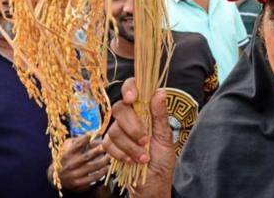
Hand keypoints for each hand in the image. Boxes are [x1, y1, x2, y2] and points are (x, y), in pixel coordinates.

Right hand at [47, 134, 109, 192]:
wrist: (59, 178)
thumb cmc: (68, 158)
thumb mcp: (69, 148)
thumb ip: (79, 140)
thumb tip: (94, 133)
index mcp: (66, 155)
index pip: (76, 145)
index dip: (85, 139)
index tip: (93, 133)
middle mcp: (69, 165)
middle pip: (87, 156)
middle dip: (98, 151)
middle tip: (106, 146)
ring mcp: (74, 175)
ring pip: (92, 167)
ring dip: (103, 161)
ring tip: (109, 157)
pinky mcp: (79, 183)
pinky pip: (93, 178)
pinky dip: (101, 173)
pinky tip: (106, 168)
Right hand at [102, 78, 175, 197]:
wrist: (152, 184)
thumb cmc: (162, 160)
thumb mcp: (165, 138)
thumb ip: (160, 115)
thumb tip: (160, 92)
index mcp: (145, 110)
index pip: (132, 88)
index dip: (129, 88)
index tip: (132, 98)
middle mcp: (130, 117)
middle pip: (120, 108)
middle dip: (132, 126)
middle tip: (145, 140)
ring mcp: (118, 131)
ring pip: (114, 129)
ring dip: (130, 146)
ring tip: (144, 157)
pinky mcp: (110, 146)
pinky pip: (107, 144)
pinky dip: (121, 153)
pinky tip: (131, 161)